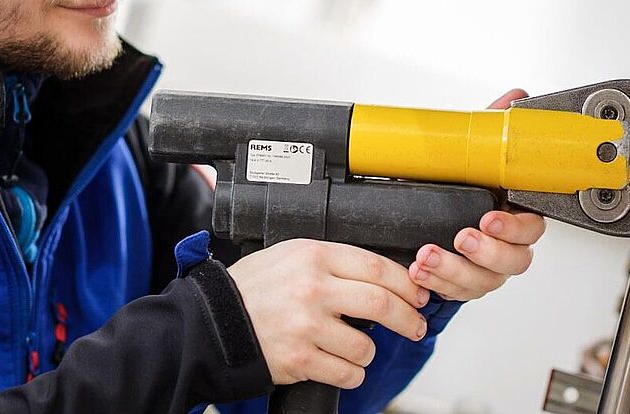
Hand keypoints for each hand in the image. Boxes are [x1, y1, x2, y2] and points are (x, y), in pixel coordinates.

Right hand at [228, 239, 429, 387]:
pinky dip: (352, 374)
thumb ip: (331, 261)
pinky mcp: (300, 359)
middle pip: (382, 304)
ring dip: (369, 352)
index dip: (407, 284)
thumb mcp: (288, 256)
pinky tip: (341, 366)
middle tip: (416, 326)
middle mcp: (312, 289)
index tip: (418, 294)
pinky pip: (347, 373)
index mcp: (313, 256)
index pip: (377, 267)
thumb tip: (380, 276)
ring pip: (366, 346)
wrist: (211, 322)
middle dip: (408, 319)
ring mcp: (307, 326)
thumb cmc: (251, 289)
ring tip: (357, 350)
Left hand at [408, 88, 548, 300]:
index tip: (490, 217)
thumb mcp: (471, 153)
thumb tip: (515, 99)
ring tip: (427, 256)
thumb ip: (494, 129)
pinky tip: (418, 271)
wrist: (421, 216)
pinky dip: (436, 283)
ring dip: (454, 270)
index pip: (531, 228)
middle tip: (461, 237)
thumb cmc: (455, 185)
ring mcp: (483, 270)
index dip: (513, 227)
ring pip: (482, 282)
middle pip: (513, 261)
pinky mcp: (459, 285)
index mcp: (515, 215)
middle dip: (485, 252)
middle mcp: (504, 246)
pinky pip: (455, 293)